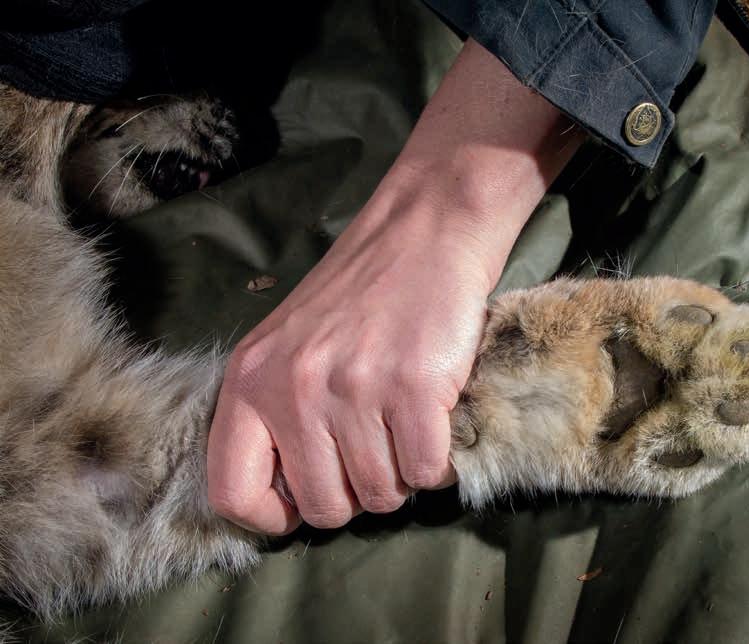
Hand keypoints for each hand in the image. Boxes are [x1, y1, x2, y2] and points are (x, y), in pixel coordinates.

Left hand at [207, 190, 492, 531]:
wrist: (422, 234)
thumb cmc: (357, 295)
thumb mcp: (287, 346)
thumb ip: (274, 413)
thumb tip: (293, 497)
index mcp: (250, 380)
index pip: (232, 492)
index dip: (272, 516)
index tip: (304, 502)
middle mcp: (294, 387)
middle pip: (324, 507)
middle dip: (356, 495)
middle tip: (374, 454)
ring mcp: (355, 387)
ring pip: (381, 494)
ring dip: (401, 476)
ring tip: (405, 429)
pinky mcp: (414, 386)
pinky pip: (426, 471)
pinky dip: (437, 465)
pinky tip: (435, 428)